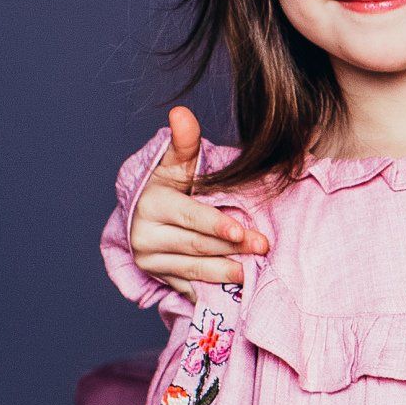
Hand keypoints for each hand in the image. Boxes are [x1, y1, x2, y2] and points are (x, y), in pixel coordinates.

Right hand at [131, 105, 270, 294]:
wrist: (143, 213)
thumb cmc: (167, 183)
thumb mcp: (173, 162)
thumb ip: (183, 141)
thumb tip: (182, 113)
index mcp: (151, 204)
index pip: (189, 217)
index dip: (216, 225)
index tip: (241, 230)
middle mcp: (146, 235)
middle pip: (196, 245)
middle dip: (232, 247)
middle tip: (263, 247)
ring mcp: (151, 260)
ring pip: (193, 269)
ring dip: (224, 272)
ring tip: (251, 273)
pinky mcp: (158, 277)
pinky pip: (186, 287)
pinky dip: (211, 289)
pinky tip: (233, 291)